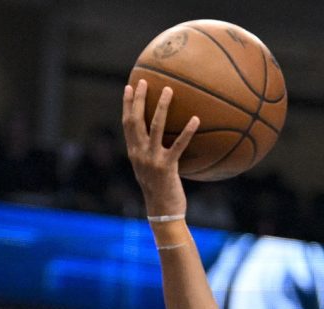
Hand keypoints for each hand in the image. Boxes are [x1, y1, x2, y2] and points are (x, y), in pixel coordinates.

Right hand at [121, 79, 200, 217]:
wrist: (163, 212)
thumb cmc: (160, 192)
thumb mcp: (151, 171)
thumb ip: (152, 154)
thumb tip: (163, 141)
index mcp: (134, 153)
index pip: (127, 124)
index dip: (127, 105)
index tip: (129, 87)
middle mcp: (139, 153)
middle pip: (135, 120)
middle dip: (139, 99)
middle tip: (145, 81)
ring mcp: (152, 159)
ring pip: (154, 127)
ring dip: (161, 107)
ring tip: (169, 90)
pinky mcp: (167, 167)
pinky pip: (179, 145)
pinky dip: (187, 131)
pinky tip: (196, 119)